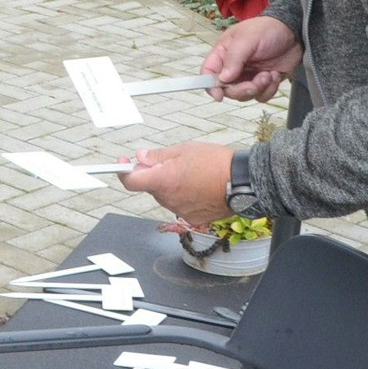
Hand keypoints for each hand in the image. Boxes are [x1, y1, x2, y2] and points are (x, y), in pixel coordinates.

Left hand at [119, 142, 237, 229]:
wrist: (244, 182)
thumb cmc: (217, 162)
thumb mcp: (184, 150)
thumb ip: (158, 156)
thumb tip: (140, 157)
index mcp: (164, 180)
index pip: (131, 181)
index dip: (123, 172)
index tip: (123, 163)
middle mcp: (169, 199)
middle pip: (151, 187)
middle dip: (155, 175)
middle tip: (172, 162)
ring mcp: (180, 211)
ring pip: (166, 196)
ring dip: (171, 186)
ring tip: (193, 173)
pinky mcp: (193, 218)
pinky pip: (180, 205)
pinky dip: (185, 196)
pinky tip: (200, 186)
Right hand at [202, 16, 304, 101]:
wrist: (295, 31)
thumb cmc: (268, 28)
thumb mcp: (248, 38)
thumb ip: (234, 58)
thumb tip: (223, 78)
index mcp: (224, 53)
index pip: (208, 72)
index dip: (210, 86)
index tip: (219, 95)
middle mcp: (234, 66)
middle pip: (227, 89)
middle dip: (241, 90)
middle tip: (255, 83)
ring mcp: (249, 75)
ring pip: (245, 95)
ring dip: (258, 88)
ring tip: (268, 74)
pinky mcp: (264, 81)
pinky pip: (261, 96)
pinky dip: (269, 89)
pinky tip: (275, 75)